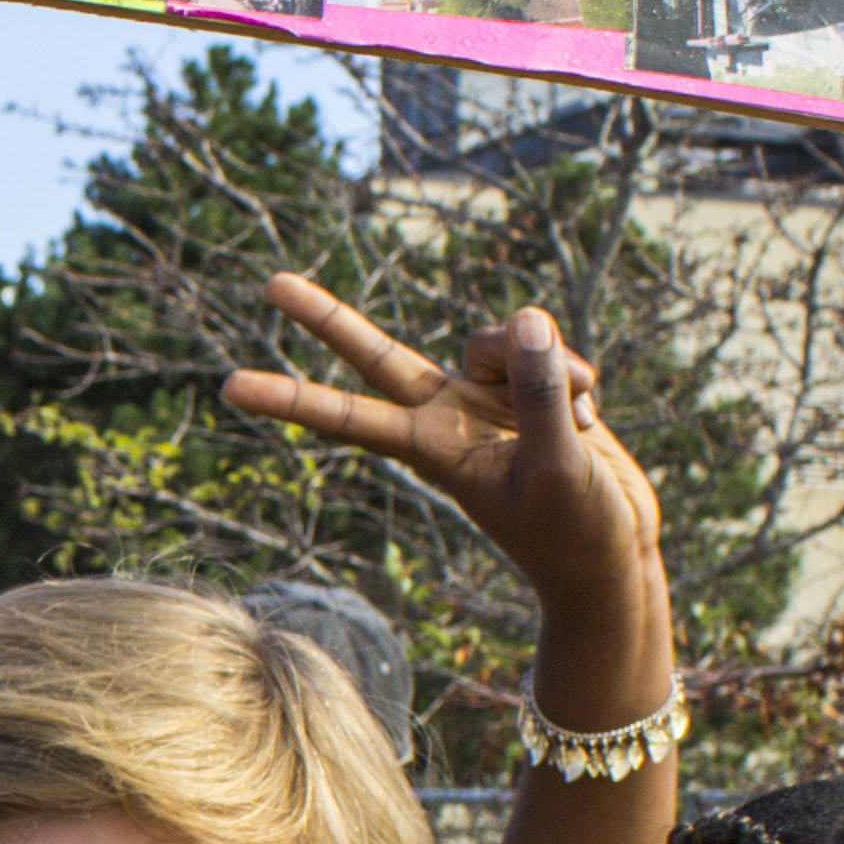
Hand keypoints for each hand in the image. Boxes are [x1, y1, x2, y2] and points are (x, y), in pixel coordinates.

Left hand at [220, 286, 669, 632]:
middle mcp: (448, 417)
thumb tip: (525, 321)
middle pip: (379, 357)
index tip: (229, 387)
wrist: (614, 559)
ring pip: (499, 338)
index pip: (349, 415)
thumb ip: (539, 394)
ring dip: (546, 363)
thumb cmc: (578, 533)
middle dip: (329, 320)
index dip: (292, 398)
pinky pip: (548, 352)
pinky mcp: (531, 392)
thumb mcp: (559, 467)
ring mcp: (487, 401)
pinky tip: (590, 415)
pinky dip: (574, 376)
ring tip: (578, 415)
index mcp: (432, 449)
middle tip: (269, 284)